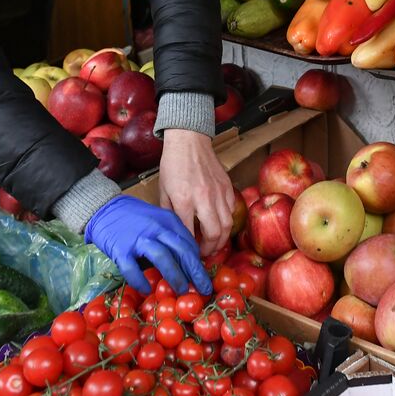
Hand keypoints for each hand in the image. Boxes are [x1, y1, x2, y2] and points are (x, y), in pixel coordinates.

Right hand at [85, 194, 210, 295]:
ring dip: (175, 276)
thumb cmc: (134, 217)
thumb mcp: (158, 220)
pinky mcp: (120, 249)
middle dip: (195, 272)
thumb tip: (189, 258)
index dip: (198, 262)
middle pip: (181, 251)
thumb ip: (171, 235)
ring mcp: (138, 239)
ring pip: (162, 258)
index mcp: (168, 220)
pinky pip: (132, 269)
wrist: (104, 209)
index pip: (188, 243)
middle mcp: (156, 228)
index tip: (204, 276)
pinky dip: (140, 281)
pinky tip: (146, 290)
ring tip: (182, 291)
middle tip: (204, 289)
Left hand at [158, 128, 235, 254]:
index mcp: (184, 199)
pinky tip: (219, 224)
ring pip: (227, 225)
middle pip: (214, 233)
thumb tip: (174, 231)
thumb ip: (169, 213)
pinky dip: (227, 222)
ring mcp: (218, 192)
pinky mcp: (227, 187)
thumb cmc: (172, 164)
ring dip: (221, 239)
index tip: (187, 254)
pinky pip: (231, 210)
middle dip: (210, 249)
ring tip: (213, 245)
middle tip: (203, 254)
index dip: (189, 248)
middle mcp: (204, 198)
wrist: (189, 140)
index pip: (188, 233)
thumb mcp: (163, 190)